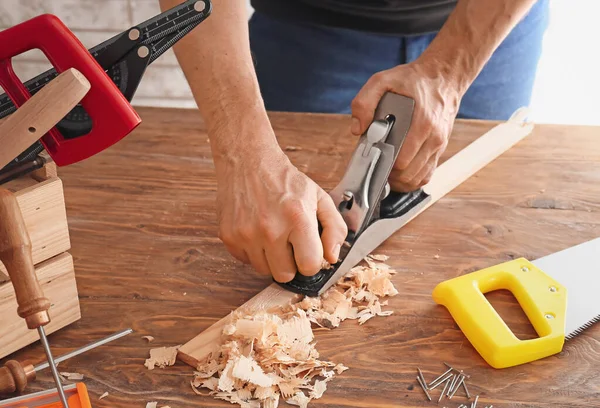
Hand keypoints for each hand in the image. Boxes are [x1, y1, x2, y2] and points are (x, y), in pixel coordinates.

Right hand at [213, 141, 347, 282]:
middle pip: (285, 275)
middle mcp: (270, 230)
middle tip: (290, 243)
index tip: (308, 252)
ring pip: (264, 270)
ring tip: (273, 235)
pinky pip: (246, 261)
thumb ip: (334, 228)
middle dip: (291, 264)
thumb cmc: (285, 180)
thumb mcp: (319, 197)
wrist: (249, 161)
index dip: (311, 262)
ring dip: (271, 258)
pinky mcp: (229, 237)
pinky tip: (258, 232)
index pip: (309, 266)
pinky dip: (253, 252)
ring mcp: (247, 235)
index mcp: (297, 219)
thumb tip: (332, 257)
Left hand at [350, 60, 461, 191]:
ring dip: (400, 180)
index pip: (402, 161)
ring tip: (386, 170)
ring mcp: (439, 145)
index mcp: (422, 123)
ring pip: (418, 178)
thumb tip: (358, 129)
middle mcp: (434, 137)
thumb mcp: (382, 80)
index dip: (384, 165)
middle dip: (390, 174)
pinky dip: (412, 179)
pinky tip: (400, 173)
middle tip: (377, 164)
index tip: (374, 158)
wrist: (444, 77)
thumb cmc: (413, 80)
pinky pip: (427, 174)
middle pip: (408, 174)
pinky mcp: (440, 149)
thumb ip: (365, 102)